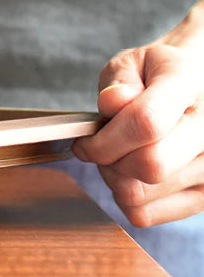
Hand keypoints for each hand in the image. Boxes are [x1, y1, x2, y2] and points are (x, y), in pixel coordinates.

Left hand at [73, 0, 203, 226]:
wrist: (197, 85)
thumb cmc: (158, 74)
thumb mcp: (134, 62)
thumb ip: (120, 80)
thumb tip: (113, 103)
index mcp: (190, 86)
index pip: (145, 124)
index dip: (103, 138)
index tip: (84, 141)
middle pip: (148, 166)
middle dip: (108, 159)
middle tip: (101, 146)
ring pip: (141, 194)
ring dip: (114, 177)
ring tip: (119, 154)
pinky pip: (147, 214)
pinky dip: (127, 198)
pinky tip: (131, 174)